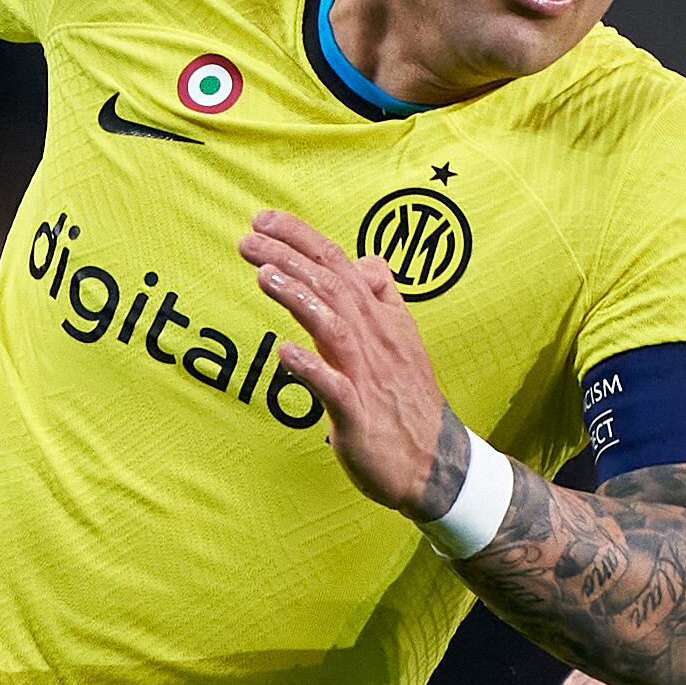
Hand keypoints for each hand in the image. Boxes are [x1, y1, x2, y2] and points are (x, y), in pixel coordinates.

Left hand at [243, 210, 457, 514]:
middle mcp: (376, 340)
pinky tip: (284, 352)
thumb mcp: (404, 341)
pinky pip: (333, 388)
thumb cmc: (409, 402)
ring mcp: (368, 377)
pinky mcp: (359, 416)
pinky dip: (310, 368)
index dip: (302, 239)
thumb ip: (384, 299)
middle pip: (332, 286)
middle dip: (289, 257)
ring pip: (333, 326)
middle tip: (248, 238)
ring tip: (263, 275)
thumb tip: (369, 262)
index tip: (263, 220)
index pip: (341, 264)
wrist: (437, 464)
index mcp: (382, 319)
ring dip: (298, 298)